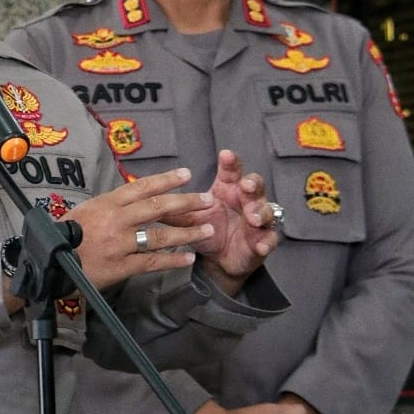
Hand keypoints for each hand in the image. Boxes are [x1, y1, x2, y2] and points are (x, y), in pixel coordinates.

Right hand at [64, 168, 216, 290]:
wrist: (50, 262)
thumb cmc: (67, 235)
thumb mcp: (87, 211)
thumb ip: (113, 205)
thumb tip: (138, 196)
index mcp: (107, 203)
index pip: (142, 187)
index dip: (166, 179)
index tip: (187, 174)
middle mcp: (115, 220)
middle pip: (156, 207)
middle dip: (186, 202)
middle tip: (208, 200)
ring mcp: (119, 244)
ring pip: (160, 236)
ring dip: (187, 233)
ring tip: (208, 230)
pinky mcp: (120, 266)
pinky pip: (152, 262)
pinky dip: (173, 260)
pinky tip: (189, 258)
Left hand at [161, 149, 277, 294]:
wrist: (220, 258)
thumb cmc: (207, 229)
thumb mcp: (189, 219)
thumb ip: (172, 209)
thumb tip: (143, 200)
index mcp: (228, 189)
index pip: (232, 171)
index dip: (231, 162)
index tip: (225, 154)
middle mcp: (246, 201)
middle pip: (255, 186)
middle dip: (252, 184)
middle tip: (245, 185)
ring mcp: (257, 221)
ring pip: (266, 211)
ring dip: (261, 213)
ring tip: (253, 217)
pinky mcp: (262, 241)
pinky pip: (269, 240)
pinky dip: (266, 242)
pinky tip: (261, 245)